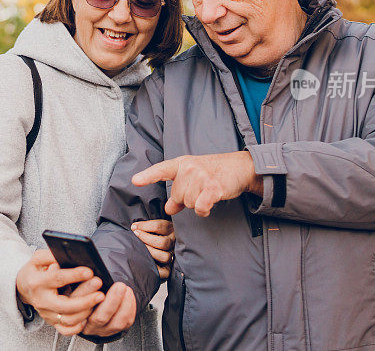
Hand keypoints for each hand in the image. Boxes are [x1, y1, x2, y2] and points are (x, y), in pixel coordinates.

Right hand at [16, 250, 104, 333]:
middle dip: (85, 301)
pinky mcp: (51, 322)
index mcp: (38, 282)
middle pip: (64, 305)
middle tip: (100, 294)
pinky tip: (87, 317)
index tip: (89, 272)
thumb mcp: (38, 258)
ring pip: (67, 319)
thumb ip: (51, 254)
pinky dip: (78, 327)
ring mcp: (46, 313)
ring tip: (97, 302)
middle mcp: (42, 300)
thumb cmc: (34, 271)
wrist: (23, 286)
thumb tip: (67, 253)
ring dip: (85, 312)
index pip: (58, 279)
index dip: (74, 275)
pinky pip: (65, 330)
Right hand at [81, 282, 136, 336]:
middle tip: (119, 286)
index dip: (87, 292)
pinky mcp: (116, 330)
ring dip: (125, 305)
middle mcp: (89, 326)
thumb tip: (90, 276)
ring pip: (116, 323)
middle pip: (99, 318)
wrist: (95, 308)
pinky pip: (126, 322)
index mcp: (76, 314)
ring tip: (127, 289)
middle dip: (112, 301)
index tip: (97, 281)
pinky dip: (130, 308)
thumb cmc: (87, 296)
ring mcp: (102, 330)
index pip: (79, 305)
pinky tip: (129, 295)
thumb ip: (85, 285)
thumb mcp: (81, 289)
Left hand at [131, 219, 174, 278]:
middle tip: (136, 235)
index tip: (134, 227)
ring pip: (165, 257)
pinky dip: (155, 268)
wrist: (155, 252)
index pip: (160, 226)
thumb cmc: (150, 236)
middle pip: (163, 242)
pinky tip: (146, 262)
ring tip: (140, 249)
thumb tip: (134, 227)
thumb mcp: (152, 227)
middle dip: (146, 238)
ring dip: (150, 252)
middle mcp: (173, 242)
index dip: (145, 226)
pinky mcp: (168, 268)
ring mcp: (172, 255)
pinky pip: (164, 272)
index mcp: (170, 230)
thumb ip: (147, 226)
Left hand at [132, 152, 262, 216]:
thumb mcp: (193, 178)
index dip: (147, 176)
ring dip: (198, 203)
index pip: (161, 170)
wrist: (239, 167)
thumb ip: (178, 193)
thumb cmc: (214, 172)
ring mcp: (201, 177)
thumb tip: (168, 209)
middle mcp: (189, 168)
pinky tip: (209, 204)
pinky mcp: (213, 187)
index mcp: (182, 163)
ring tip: (208, 192)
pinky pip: (200, 207)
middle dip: (188, 198)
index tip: (135, 181)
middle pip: (177, 196)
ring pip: (188, 203)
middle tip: (201, 189)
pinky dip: (204, 210)